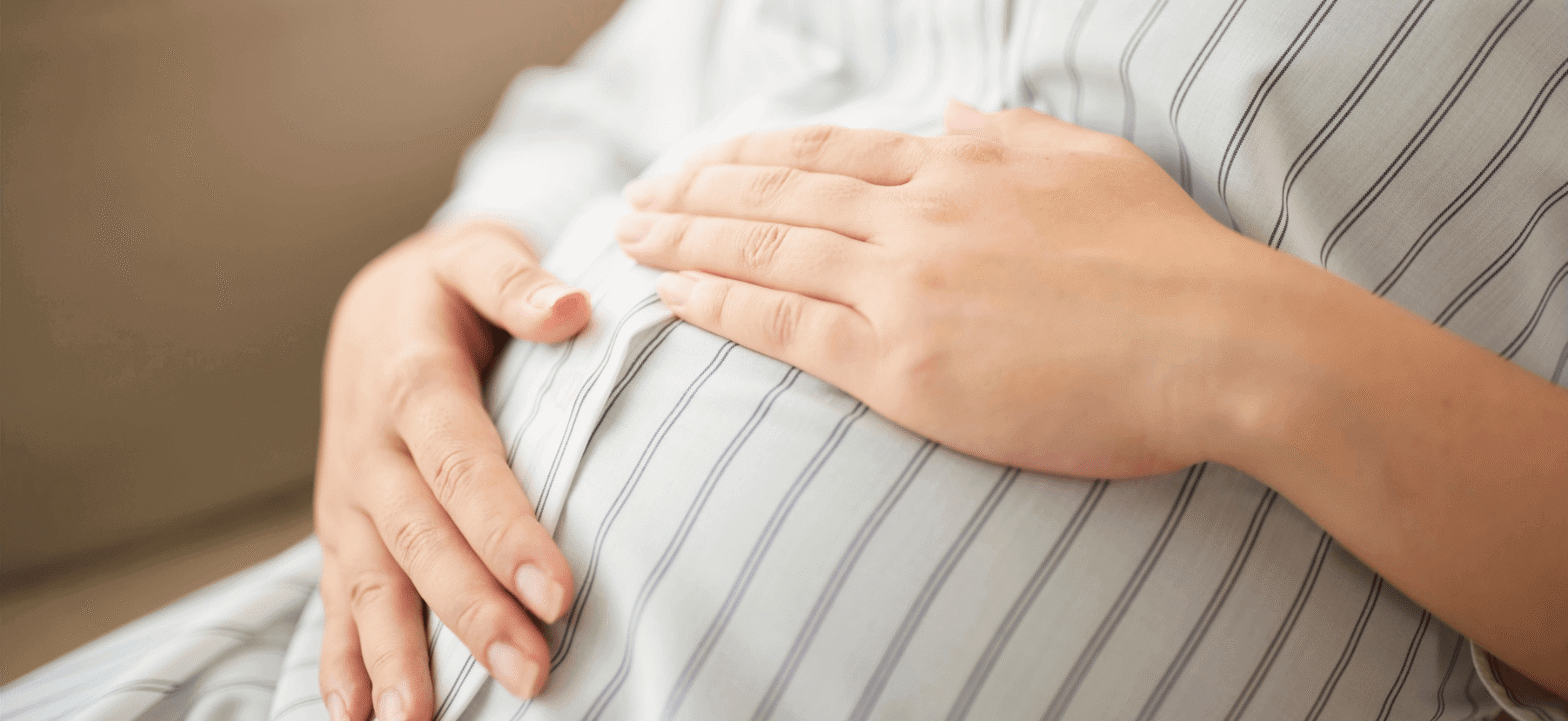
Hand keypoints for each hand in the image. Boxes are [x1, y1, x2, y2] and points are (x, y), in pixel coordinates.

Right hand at [315, 220, 588, 720]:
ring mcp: (348, 491)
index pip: (462, 463)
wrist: (378, 301)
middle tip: (528, 672)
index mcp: (411, 379)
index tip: (556, 590)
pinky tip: (353, 711)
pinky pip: (334, 592)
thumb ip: (517, 279)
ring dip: (395, 653)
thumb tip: (571, 309)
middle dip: (470, 611)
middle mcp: (370, 445)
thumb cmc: (448, 284)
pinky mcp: (343, 523)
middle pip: (420, 538)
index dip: (504, 528)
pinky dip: (340, 654)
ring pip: (370, 579)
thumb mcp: (478, 253)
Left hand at [615, 104, 1288, 477]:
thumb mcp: (1089, 162)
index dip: (752, 156)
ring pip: (765, 252)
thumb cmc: (1171, 258)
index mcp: (959, 168)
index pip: (827, 155)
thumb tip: (948, 114)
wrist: (1220, 341)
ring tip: (630, 240)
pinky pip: (785, 326)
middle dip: (694, 193)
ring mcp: (903, 287)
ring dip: (686, 242)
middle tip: (635, 198)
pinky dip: (719, 307)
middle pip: (776, 195)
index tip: (703, 163)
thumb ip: (1006, 136)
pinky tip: (671, 298)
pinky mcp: (901, 365)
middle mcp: (917, 216)